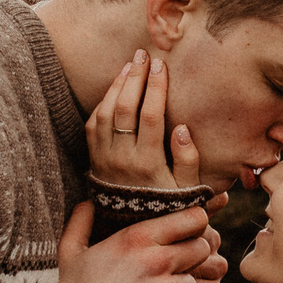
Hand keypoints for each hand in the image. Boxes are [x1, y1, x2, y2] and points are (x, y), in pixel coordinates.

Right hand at [52, 201, 216, 282]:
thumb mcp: (69, 254)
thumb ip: (80, 222)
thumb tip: (87, 203)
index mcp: (137, 239)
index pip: (192, 219)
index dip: (195, 224)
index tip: (187, 231)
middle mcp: (157, 261)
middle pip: (202, 248)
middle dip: (193, 255)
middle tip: (174, 265)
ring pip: (195, 281)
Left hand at [87, 50, 210, 196]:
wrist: (134, 227)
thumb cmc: (169, 204)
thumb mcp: (188, 189)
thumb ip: (189, 159)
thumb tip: (182, 128)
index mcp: (147, 163)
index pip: (150, 116)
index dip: (155, 87)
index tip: (161, 65)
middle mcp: (121, 159)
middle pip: (124, 108)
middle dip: (134, 77)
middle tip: (143, 55)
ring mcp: (104, 159)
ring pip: (105, 112)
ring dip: (117, 85)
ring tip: (131, 65)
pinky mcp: (94, 159)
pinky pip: (93, 124)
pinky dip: (103, 102)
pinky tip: (116, 88)